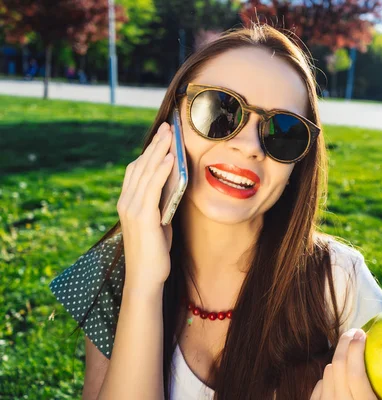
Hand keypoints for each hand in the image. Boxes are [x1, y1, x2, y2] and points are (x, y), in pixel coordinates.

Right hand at [117, 121, 174, 291]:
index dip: (149, 151)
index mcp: (128, 202)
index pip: (136, 169)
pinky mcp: (143, 217)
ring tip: (170, 135)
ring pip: (146, 173)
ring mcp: (132, 209)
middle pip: (141, 166)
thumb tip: (175, 183)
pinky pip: (152, 188)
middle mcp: (127, 202)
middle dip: (156, 145)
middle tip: (168, 127)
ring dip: (159, 151)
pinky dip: (161, 171)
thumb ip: (162, 202)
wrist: (146, 277)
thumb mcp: (159, 221)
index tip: (162, 135)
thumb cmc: (154, 251)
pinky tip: (170, 159)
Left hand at [310, 328, 376, 399]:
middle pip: (337, 365)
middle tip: (354, 332)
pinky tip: (338, 379)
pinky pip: (320, 384)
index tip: (361, 333)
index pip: (355, 374)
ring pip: (328, 371)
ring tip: (350, 359)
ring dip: (338, 362)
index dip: (356, 350)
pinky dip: (329, 378)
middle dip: (345, 342)